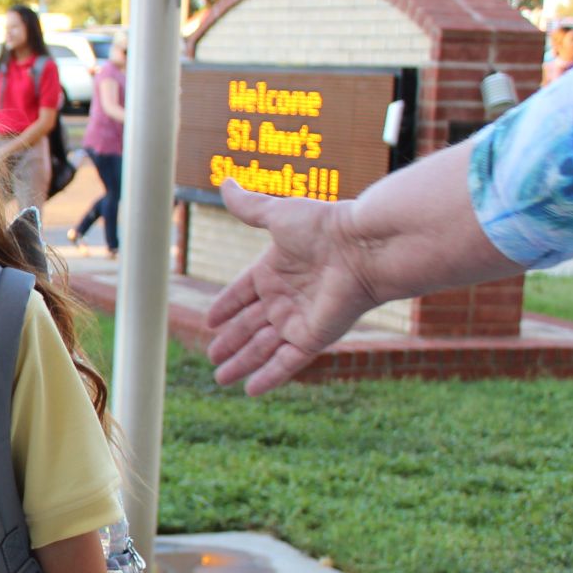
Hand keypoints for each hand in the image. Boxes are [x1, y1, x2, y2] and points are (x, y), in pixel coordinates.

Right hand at [205, 179, 379, 393]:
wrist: (363, 246)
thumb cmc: (323, 226)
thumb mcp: (276, 214)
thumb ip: (248, 206)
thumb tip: (225, 181)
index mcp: (274, 270)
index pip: (242, 293)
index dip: (225, 307)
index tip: (210, 321)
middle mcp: (285, 297)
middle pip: (249, 325)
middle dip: (230, 342)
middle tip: (212, 356)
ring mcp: (298, 320)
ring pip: (262, 347)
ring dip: (242, 363)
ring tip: (220, 377)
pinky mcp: (312, 338)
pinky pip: (286, 363)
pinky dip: (268, 377)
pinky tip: (250, 390)